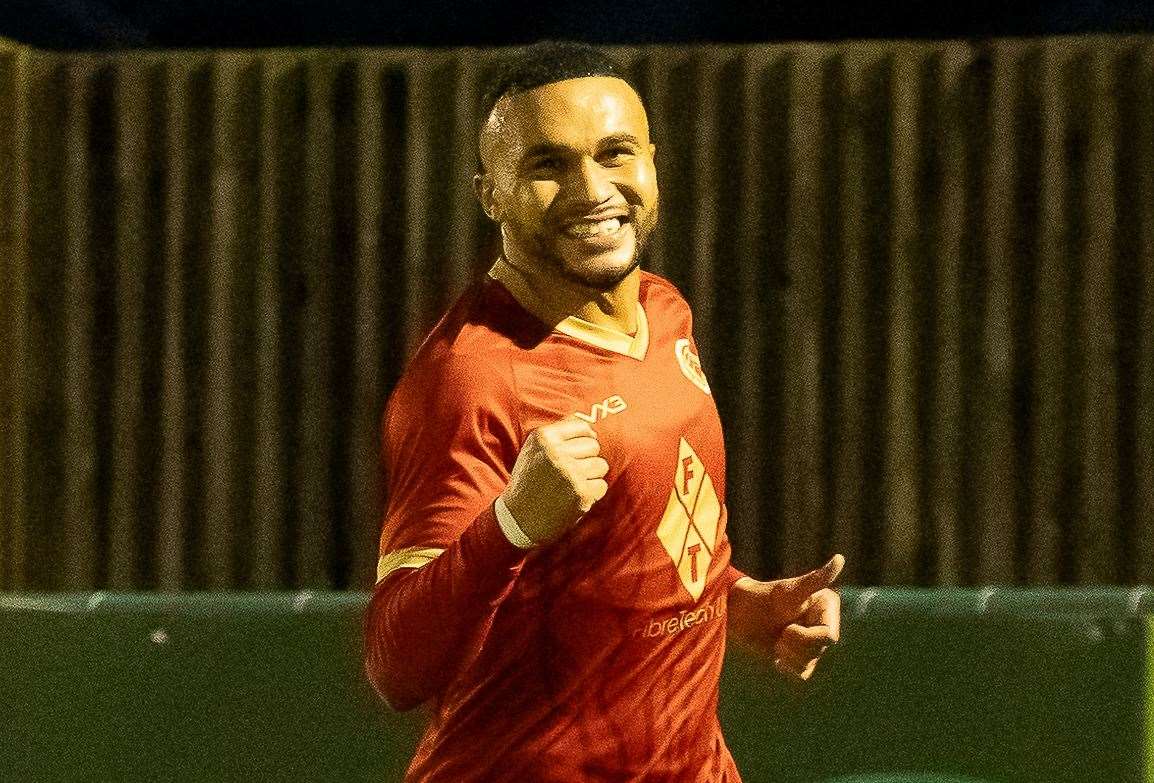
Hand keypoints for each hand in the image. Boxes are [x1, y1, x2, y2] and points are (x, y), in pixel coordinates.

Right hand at [499, 417, 608, 544]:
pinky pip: (601, 485)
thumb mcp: (533, 450)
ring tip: (572, 485)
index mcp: (543, 437)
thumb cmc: (529, 481)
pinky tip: (574, 498)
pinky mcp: (581, 493)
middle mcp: (556, 452)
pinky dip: (592, 494)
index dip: (583, 440)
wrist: (518, 519)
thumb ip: (558, 433)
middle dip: (586, 459)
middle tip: (570, 473)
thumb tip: (591, 429)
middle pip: (594, 446)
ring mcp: (570, 473)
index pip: (582, 427)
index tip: (575, 453)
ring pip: (601, 465)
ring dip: (590, 477)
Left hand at [727, 554, 844, 679]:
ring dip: (788, 656)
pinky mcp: (800, 657)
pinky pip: (802, 674)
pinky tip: (776, 655)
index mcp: (827, 609)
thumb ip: (816, 579)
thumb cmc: (764, 596)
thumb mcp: (790, 591)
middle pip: (818, 651)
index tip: (787, 628)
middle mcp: (823, 625)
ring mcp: (812, 642)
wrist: (740, 612)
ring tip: (776, 641)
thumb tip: (840, 558)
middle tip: (779, 633)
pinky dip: (788, 667)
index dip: (806, 637)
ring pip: (809, 664)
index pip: (828, 637)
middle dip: (794, 645)